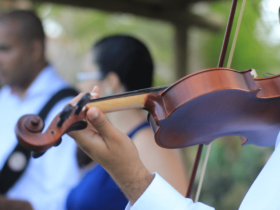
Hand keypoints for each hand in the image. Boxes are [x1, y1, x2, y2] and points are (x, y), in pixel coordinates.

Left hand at [68, 86, 153, 203]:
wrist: (127, 169)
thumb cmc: (123, 156)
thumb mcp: (114, 138)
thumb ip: (102, 124)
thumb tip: (90, 109)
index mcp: (84, 140)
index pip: (69, 122)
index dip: (72, 107)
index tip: (85, 97)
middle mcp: (83, 138)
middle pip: (73, 118)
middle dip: (80, 103)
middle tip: (93, 92)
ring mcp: (88, 137)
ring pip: (82, 117)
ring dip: (88, 104)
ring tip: (96, 92)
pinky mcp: (94, 135)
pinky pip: (90, 120)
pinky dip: (94, 110)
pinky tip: (99, 100)